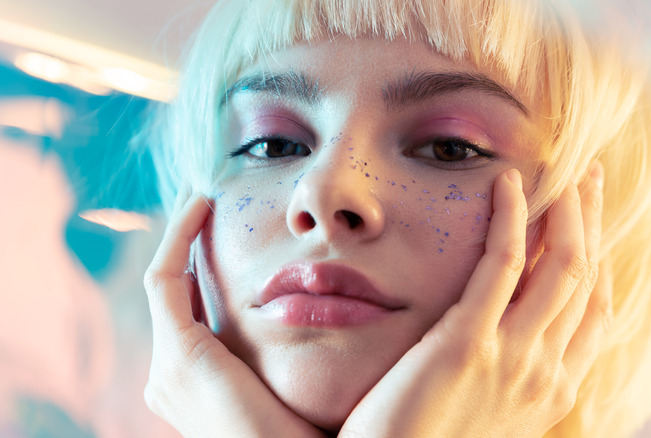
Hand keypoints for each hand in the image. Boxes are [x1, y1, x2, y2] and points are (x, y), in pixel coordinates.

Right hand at [143, 193, 325, 437]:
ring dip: (184, 234)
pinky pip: (165, 277)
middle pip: (179, 296)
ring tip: (206, 195)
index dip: (207, 271)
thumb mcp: (312, 381)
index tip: (233, 234)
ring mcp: (172, 368)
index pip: (198, 314)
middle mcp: (177, 378)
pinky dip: (179, 235)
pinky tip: (204, 202)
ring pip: (169, 281)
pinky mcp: (180, 353)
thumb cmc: (329, 434)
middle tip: (210, 204)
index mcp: (206, 385)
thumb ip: (313, 346)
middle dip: (190, 248)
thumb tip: (340, 308)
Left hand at [338, 164, 611, 437]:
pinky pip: (502, 265)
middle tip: (591, 177)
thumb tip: (502, 336)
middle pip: (586, 278)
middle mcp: (547, 372)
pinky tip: (506, 185)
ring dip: (568, 211)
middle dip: (594, 223)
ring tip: (563, 171)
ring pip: (562, 265)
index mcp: (553, 389)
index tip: (591, 225)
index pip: (595, 312)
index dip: (599, 260)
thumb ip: (505, 376)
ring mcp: (513, 358)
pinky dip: (512, 218)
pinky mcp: (466, 345)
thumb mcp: (486, 413)